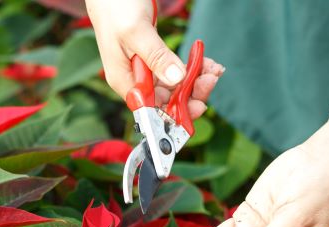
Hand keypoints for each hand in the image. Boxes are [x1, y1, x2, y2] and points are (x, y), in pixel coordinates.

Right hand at [86, 0, 223, 116]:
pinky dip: (193, 69)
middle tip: (211, 79)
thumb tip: (177, 79)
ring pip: (176, 88)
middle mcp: (136, 82)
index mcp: (126, 82)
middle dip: (192, 94)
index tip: (198, 105)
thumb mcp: (136, 32)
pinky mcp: (156, 61)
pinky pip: (178, 73)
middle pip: (168, 101)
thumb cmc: (115, 6)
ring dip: (197, 81)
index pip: (153, 110)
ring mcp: (147, 72)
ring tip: (213, 69)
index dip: (177, 113)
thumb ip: (156, 57)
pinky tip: (206, 62)